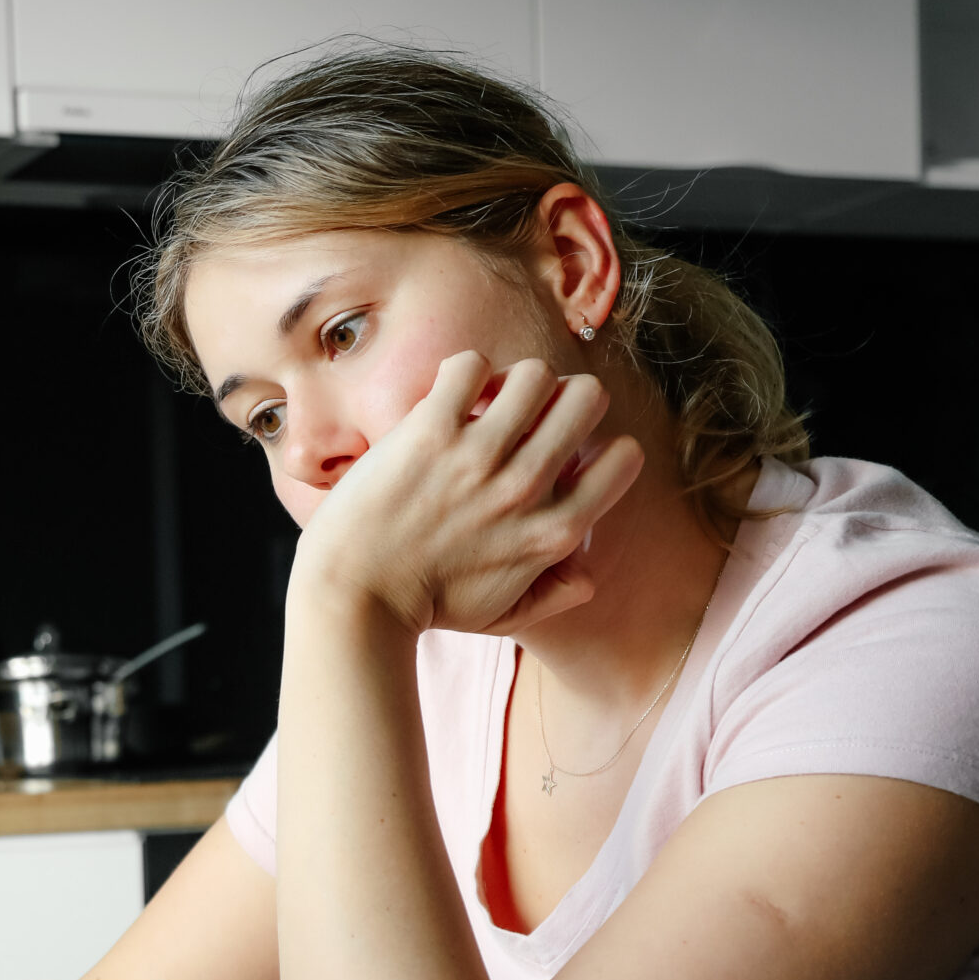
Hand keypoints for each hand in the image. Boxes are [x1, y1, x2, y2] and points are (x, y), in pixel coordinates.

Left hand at [294, 352, 643, 635]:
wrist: (353, 597)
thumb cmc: (427, 606)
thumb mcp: (505, 615)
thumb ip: (556, 594)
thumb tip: (589, 572)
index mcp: (554, 533)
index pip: (625, 457)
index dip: (599, 445)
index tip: (565, 453)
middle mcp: (526, 489)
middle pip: (588, 396)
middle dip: (561, 398)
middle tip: (527, 417)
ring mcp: (479, 457)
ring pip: (536, 372)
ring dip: (512, 382)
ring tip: (485, 406)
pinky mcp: (430, 431)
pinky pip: (471, 364)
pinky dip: (463, 374)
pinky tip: (447, 400)